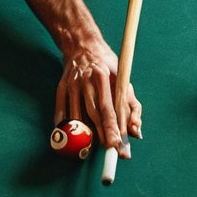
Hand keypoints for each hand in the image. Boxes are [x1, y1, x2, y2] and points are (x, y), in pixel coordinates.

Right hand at [54, 40, 142, 156]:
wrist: (82, 45)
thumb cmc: (108, 65)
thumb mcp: (124, 79)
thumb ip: (132, 106)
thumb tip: (136, 131)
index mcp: (103, 76)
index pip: (108, 108)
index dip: (113, 128)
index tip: (117, 144)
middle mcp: (85, 80)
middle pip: (92, 114)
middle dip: (102, 135)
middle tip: (110, 150)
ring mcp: (71, 84)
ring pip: (77, 116)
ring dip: (85, 133)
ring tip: (94, 145)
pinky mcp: (60, 87)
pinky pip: (61, 112)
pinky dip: (67, 126)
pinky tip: (74, 134)